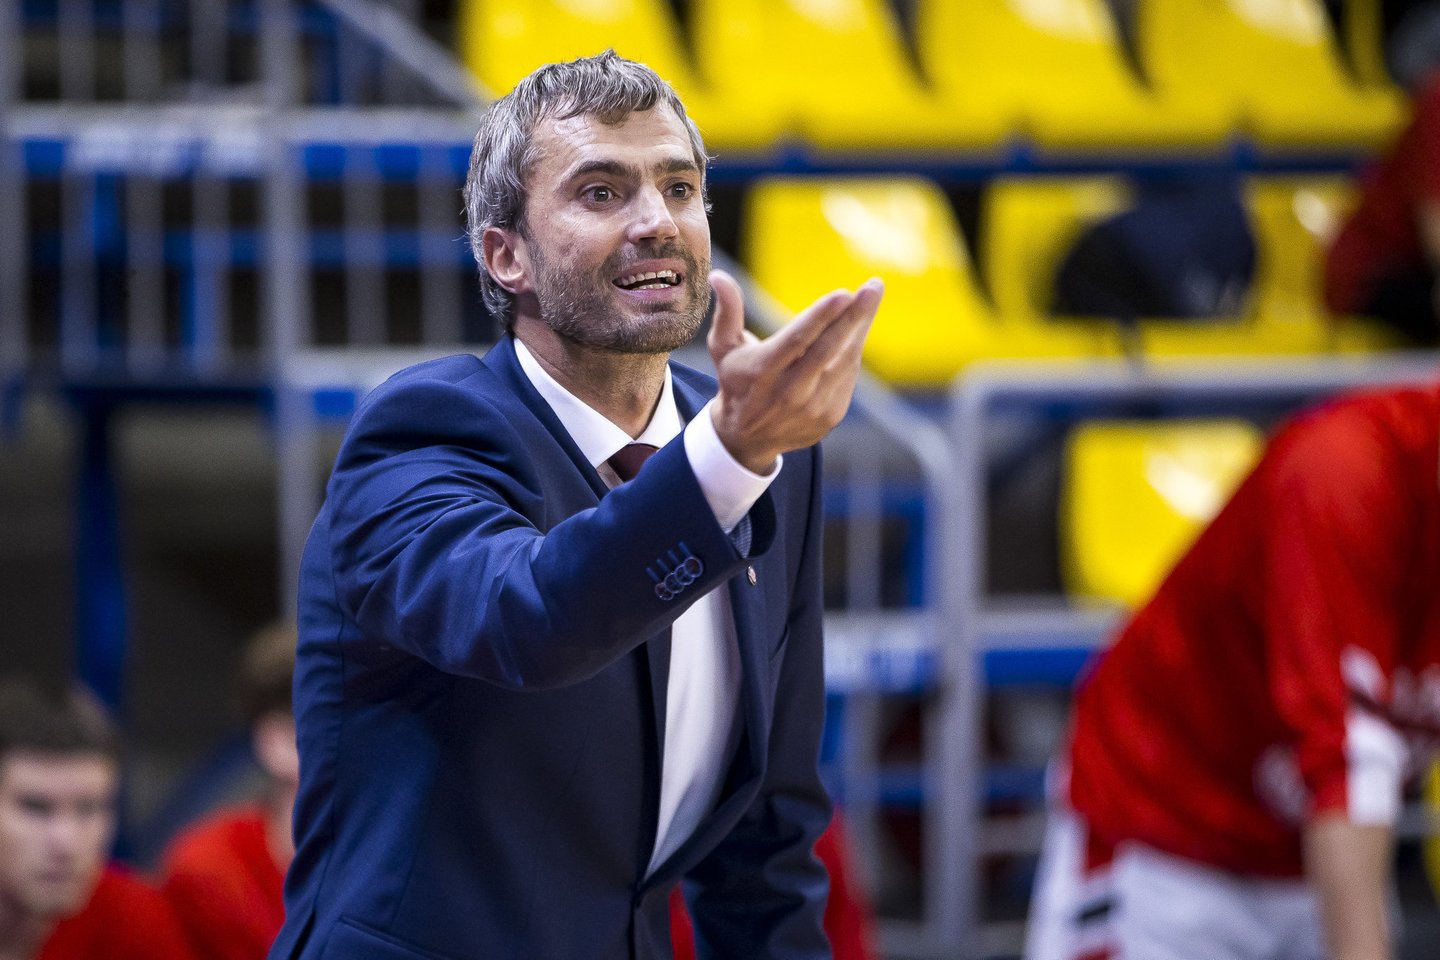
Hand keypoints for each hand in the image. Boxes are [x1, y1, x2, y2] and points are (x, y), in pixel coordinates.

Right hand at [706, 269, 881, 473]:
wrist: (747, 438)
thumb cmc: (737, 381)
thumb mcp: (724, 348)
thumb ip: (727, 312)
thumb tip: (719, 275)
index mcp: (763, 371)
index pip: (797, 340)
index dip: (821, 316)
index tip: (844, 293)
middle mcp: (789, 391)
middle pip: (828, 349)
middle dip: (855, 315)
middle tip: (873, 287)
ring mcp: (813, 407)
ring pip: (845, 361)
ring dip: (861, 327)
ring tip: (871, 296)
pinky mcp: (830, 416)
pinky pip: (848, 376)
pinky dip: (853, 350)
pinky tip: (857, 329)